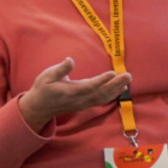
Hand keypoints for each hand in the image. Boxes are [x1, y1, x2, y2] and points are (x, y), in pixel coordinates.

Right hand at [18, 57, 132, 133]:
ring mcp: (84, 103)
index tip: (112, 73)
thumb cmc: (43, 88)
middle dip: (116, 84)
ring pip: (104, 97)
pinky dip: (113, 95)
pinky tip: (122, 88)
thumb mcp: (47, 76)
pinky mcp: (86, 105)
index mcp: (70, 91)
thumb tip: (70, 60)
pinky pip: (102, 100)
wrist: (40, 107)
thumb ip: (60, 69)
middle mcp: (80, 99)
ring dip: (117, 88)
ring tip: (128, 79)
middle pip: (101, 92)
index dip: (101, 80)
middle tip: (128, 75)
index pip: (89, 86)